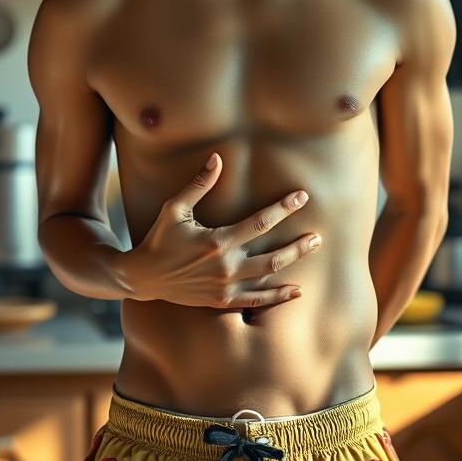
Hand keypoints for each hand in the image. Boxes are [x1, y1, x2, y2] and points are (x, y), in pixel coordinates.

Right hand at [122, 152, 321, 307]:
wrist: (143, 277)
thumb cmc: (159, 239)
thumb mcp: (175, 209)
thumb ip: (198, 185)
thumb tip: (217, 159)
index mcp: (218, 241)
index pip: (260, 222)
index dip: (283, 209)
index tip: (301, 197)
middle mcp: (226, 266)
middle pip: (273, 255)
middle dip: (298, 244)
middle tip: (318, 236)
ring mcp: (226, 287)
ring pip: (269, 276)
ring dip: (293, 263)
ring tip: (312, 251)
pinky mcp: (222, 301)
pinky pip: (257, 301)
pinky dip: (278, 297)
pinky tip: (296, 291)